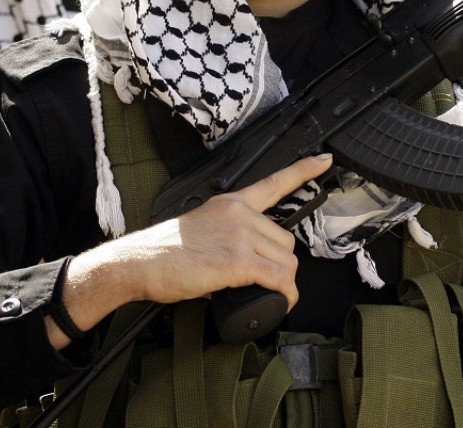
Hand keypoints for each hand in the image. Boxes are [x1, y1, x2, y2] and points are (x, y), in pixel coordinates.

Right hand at [48, 154, 331, 348]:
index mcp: (230, 203)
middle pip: (286, 240)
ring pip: (286, 262)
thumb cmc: (162, 252)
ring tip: (265, 292)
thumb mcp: (200, 229)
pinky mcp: (238, 261)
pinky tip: (282, 301)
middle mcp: (240, 214)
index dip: (304, 170)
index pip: (274, 182)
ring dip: (282, 282)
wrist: (138, 263)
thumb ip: (226, 236)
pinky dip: (286, 295)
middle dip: (280, 263)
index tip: (324, 161)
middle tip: (262, 279)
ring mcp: (240, 236)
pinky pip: (279, 279)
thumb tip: (240, 264)